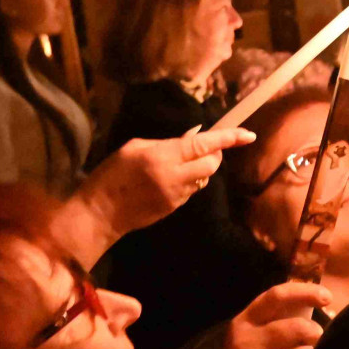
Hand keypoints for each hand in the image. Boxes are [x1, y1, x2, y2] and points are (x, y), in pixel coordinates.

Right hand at [72, 127, 253, 239]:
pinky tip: (166, 181)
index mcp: (163, 156)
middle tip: (201, 150)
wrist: (100, 212)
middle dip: (213, 155)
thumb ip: (167, 143)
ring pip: (203, 178)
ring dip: (198, 169)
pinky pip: (191, 191)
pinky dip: (187, 182)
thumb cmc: (111, 174)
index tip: (248, 135)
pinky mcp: (175, 208)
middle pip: (212, 164)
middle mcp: (175, 177)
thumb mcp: (135, 148)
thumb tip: (192, 137)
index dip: (228, 138)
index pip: (204, 145)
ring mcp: (177, 196)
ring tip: (175, 166)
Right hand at [216, 282, 329, 348]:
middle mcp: (246, 342)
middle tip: (316, 341)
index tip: (327, 296)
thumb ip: (279, 318)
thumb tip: (319, 298)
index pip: (276, 296)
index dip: (305, 292)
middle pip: (298, 327)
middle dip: (315, 333)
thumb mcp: (256, 337)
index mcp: (244, 322)